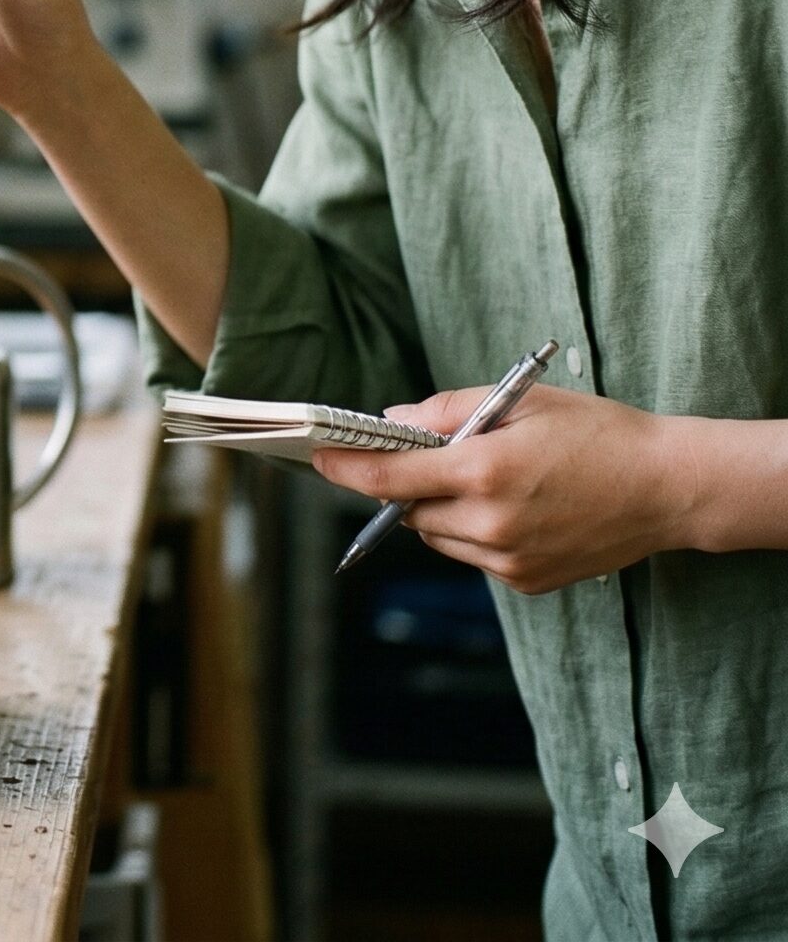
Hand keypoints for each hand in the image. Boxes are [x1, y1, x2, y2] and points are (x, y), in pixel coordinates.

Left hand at [311, 385, 699, 594]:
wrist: (666, 488)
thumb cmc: (595, 433)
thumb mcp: (517, 402)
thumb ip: (446, 411)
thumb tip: (392, 423)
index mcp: (483, 472)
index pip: (389, 476)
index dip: (346, 468)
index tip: (318, 458)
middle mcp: (490, 524)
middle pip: (409, 509)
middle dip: (405, 482)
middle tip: (428, 454)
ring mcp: (509, 560)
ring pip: (437, 536)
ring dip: (437, 508)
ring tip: (482, 478)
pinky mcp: (527, 582)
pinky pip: (472, 556)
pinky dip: (471, 531)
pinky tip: (510, 506)